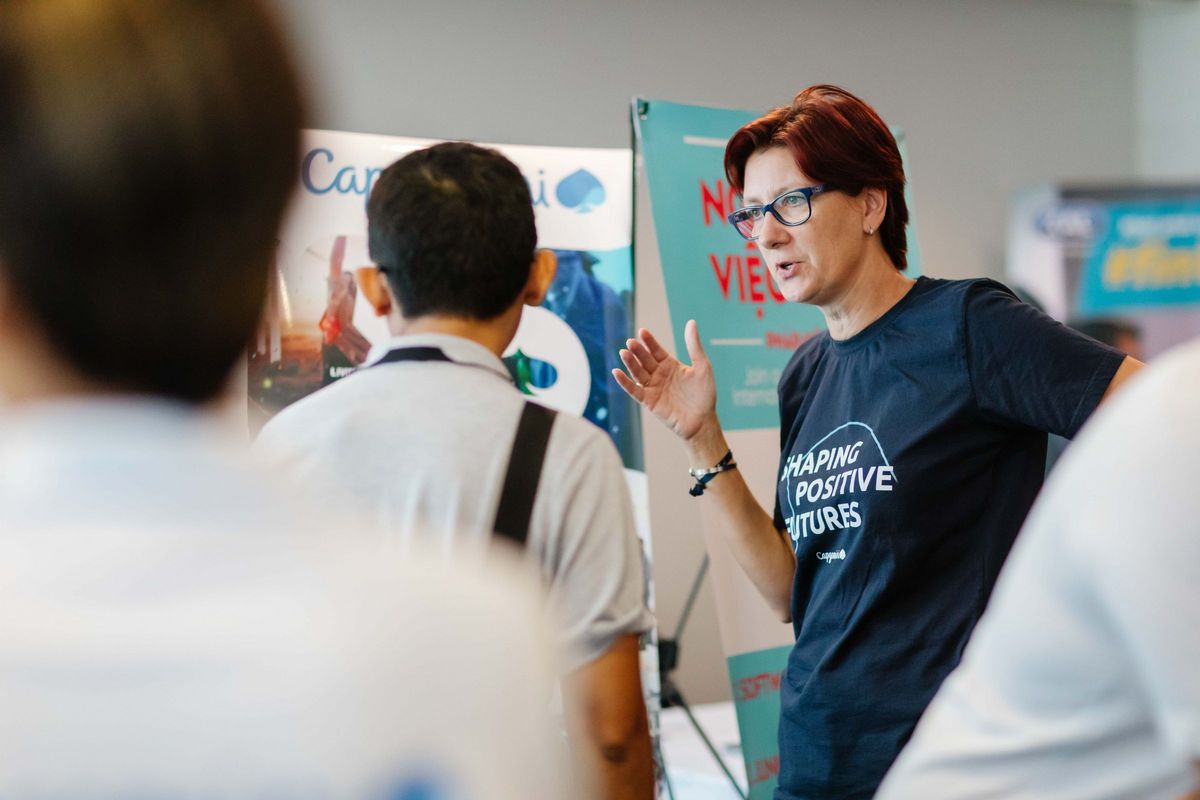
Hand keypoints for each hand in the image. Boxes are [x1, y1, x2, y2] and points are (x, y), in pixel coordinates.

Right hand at [612, 320, 716, 442]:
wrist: (703, 421)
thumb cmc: (704, 394)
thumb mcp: (702, 366)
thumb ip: (694, 346)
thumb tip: (691, 322)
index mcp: (670, 365)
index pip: (656, 350)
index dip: (649, 341)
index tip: (642, 331)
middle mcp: (659, 375)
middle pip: (644, 360)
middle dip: (638, 351)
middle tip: (631, 342)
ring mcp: (653, 387)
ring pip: (637, 372)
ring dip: (630, 363)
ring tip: (624, 352)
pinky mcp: (648, 401)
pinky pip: (634, 390)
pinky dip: (624, 382)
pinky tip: (616, 372)